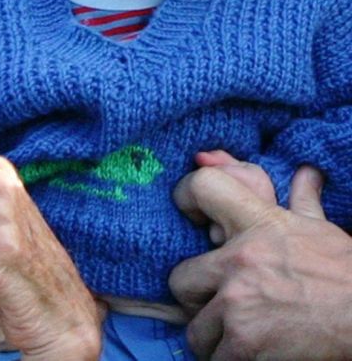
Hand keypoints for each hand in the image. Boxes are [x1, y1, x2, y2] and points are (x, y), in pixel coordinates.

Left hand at [170, 165, 351, 359]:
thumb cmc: (347, 273)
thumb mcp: (321, 230)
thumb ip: (302, 201)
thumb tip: (306, 173)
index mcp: (257, 223)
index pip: (203, 186)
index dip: (188, 197)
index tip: (192, 215)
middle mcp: (238, 260)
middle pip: (179, 278)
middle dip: (196, 298)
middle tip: (215, 305)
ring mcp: (237, 302)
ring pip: (194, 328)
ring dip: (212, 336)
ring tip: (234, 336)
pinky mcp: (245, 342)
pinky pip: (213, 357)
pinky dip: (227, 360)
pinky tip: (247, 356)